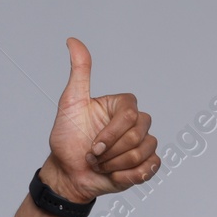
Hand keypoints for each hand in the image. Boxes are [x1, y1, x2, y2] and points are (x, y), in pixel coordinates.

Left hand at [43, 37, 158, 202]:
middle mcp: (136, 123)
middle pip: (138, 136)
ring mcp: (143, 143)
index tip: (92, 145)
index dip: (111, 134)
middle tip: (93, 155)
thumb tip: (73, 41)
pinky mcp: (146, 164)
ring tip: (101, 164)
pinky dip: (127, 176)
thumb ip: (79, 72)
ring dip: (115, 165)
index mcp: (122, 106)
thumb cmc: (67, 139)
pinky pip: (149, 168)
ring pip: (143, 153)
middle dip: (110, 152)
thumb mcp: (70, 103)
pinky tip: (113, 174)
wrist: (67, 173)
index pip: (130, 115)